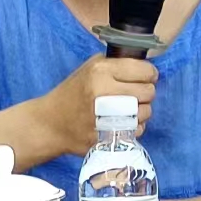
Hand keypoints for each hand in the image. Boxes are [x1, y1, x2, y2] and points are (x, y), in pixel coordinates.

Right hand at [38, 55, 156, 156]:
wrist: (51, 123)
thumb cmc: (71, 93)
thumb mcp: (88, 68)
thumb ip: (115, 64)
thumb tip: (144, 67)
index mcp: (100, 71)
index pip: (145, 70)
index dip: (149, 74)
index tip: (144, 77)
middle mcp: (104, 91)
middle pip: (149, 91)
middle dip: (145, 93)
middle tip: (133, 95)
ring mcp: (106, 116)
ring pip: (146, 112)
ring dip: (141, 111)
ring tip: (127, 110)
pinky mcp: (108, 136)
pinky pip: (138, 130)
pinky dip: (134, 127)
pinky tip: (121, 123)